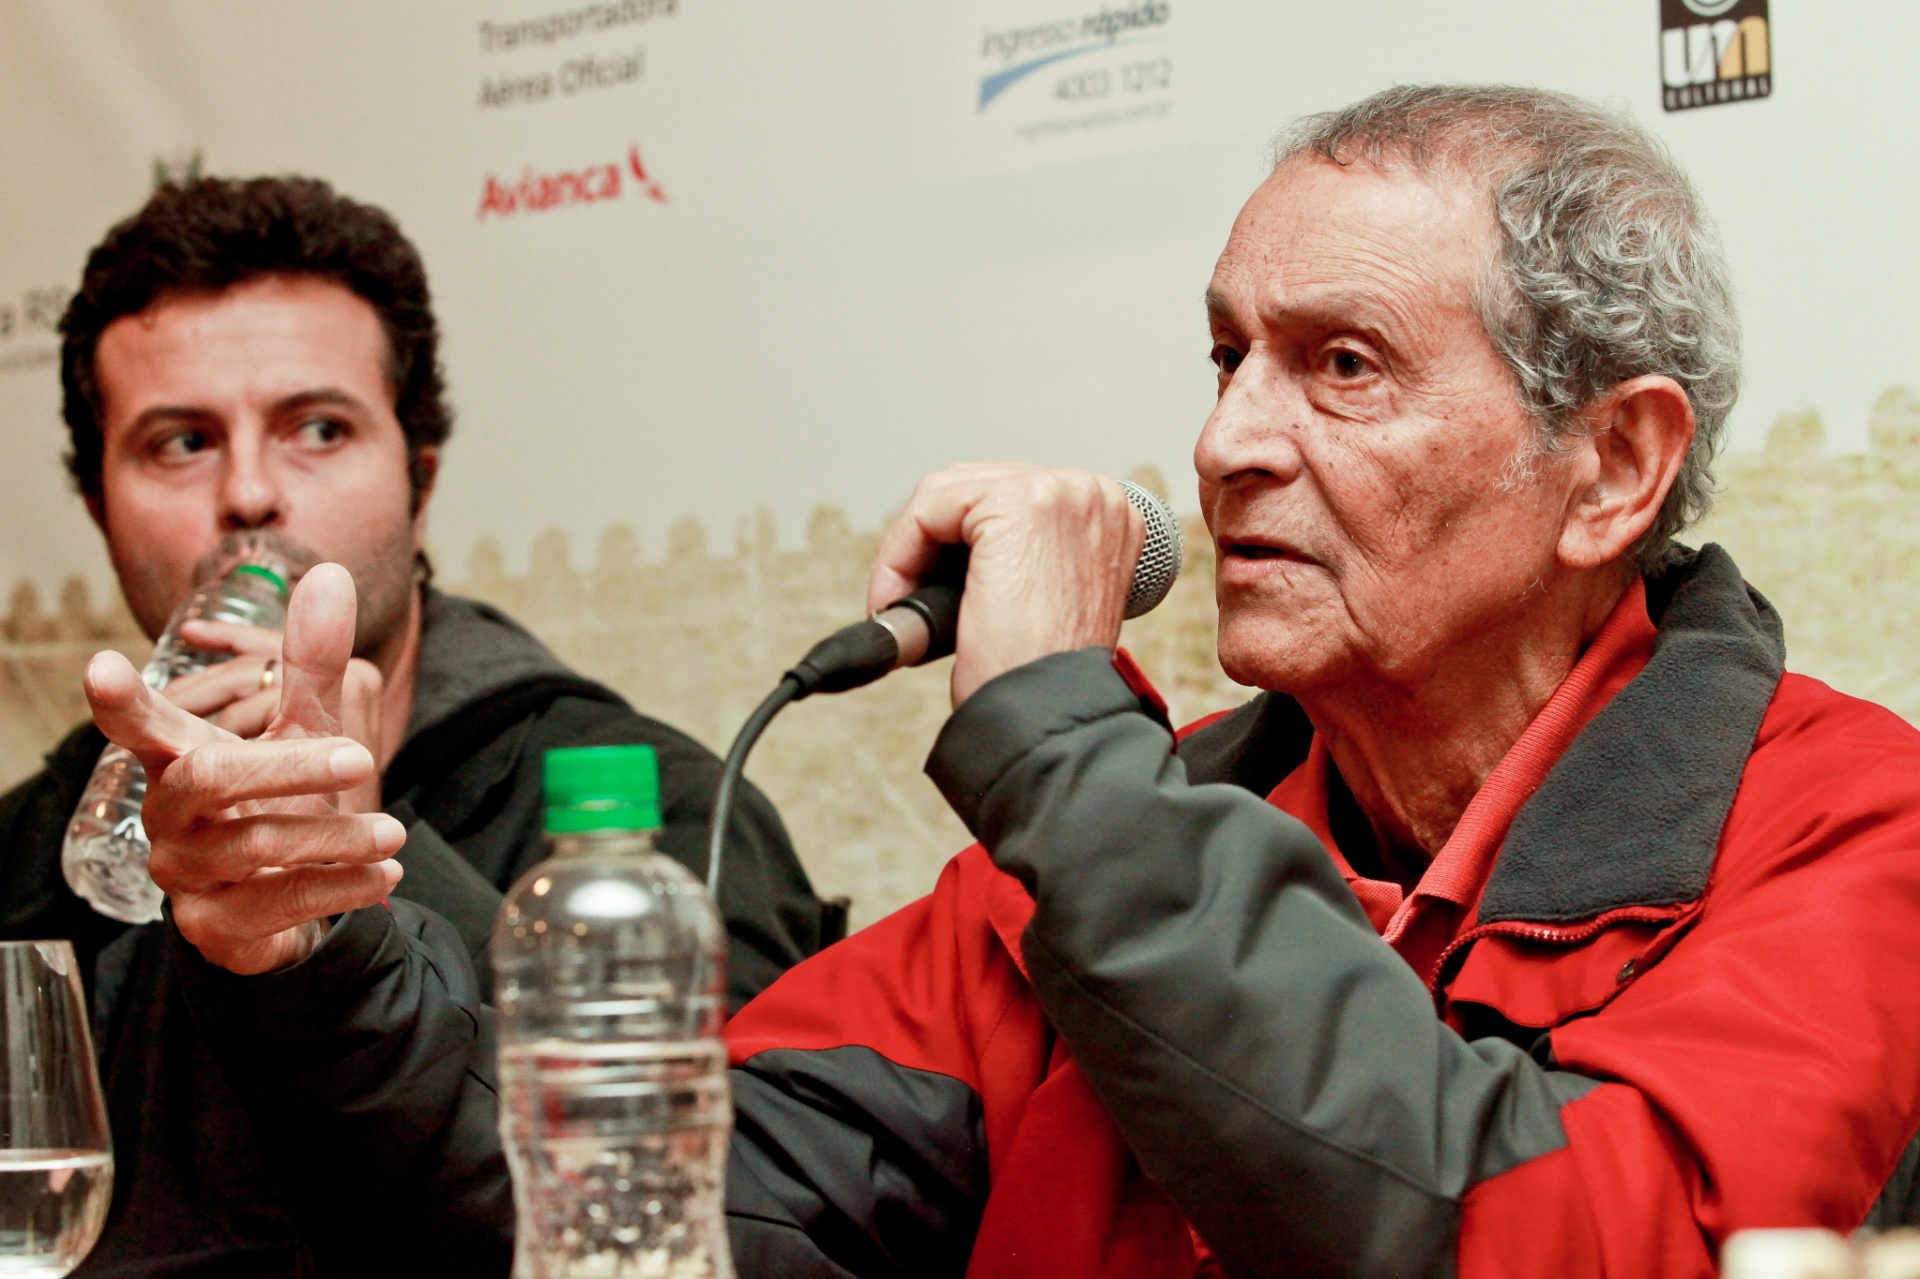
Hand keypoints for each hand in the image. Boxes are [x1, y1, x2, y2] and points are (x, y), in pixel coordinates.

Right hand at [84, 564, 405, 974]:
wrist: (286, 900)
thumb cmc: (283, 800)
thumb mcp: (304, 728)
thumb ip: (312, 661)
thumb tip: (331, 575)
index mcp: (181, 758)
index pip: (139, 725)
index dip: (121, 700)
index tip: (102, 667)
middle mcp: (171, 813)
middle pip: (208, 778)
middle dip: (286, 766)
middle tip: (359, 758)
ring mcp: (187, 873)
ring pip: (253, 844)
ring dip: (334, 835)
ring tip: (393, 832)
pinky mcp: (214, 926)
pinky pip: (277, 902)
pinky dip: (339, 887)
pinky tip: (384, 875)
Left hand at [868, 464, 1143, 706]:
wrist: (1048, 719)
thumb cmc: (1044, 678)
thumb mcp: (1043, 600)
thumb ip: (1020, 557)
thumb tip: (950, 548)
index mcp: (1105, 516)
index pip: (1006, 498)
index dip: (955, 545)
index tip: (929, 589)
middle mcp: (1091, 495)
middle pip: (973, 487)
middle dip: (929, 544)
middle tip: (907, 602)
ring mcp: (1059, 493)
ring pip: (945, 495)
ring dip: (910, 551)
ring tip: (903, 607)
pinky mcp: (1018, 505)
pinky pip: (927, 510)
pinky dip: (899, 556)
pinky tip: (898, 600)